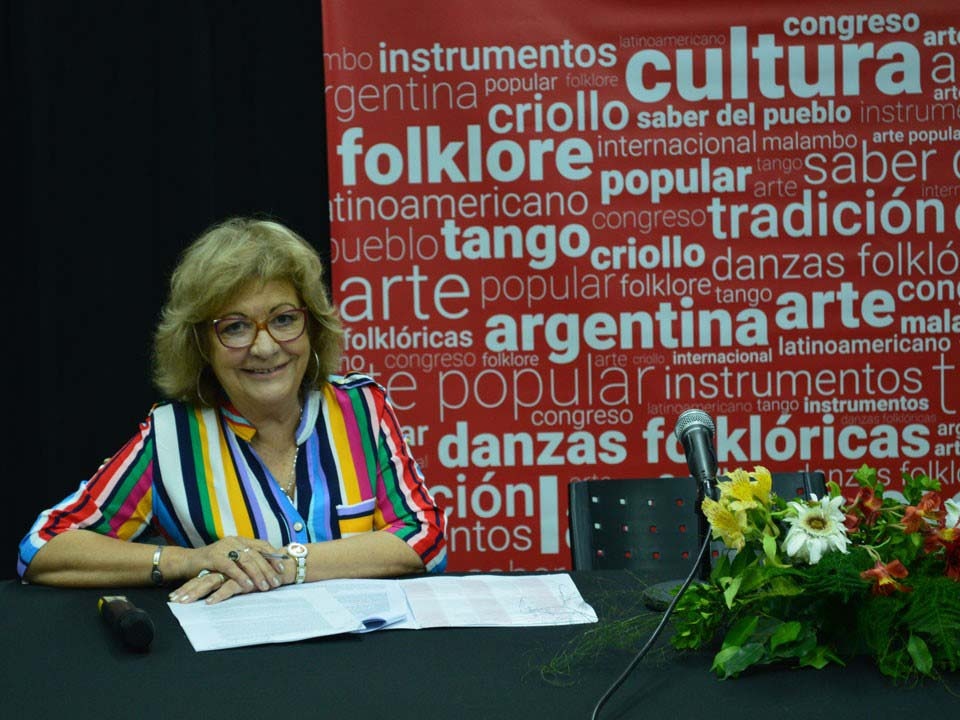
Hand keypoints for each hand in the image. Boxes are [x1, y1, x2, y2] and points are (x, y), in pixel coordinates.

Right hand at [168, 537, 286, 603]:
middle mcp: (234, 541)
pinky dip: (240, 576)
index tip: (282, 569)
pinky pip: (230, 567)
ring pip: (246, 560)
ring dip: (257, 574)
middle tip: (276, 583)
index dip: (273, 556)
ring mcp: (224, 547)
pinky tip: (247, 585)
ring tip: (265, 586)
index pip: (262, 545)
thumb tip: (267, 571)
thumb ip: (246, 562)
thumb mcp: (232, 560)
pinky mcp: (214, 557)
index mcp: (241, 540)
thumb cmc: (212, 564)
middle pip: (256, 555)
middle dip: (268, 570)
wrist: (187, 562)